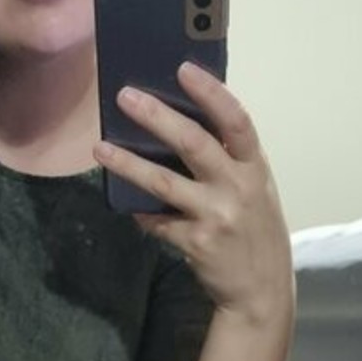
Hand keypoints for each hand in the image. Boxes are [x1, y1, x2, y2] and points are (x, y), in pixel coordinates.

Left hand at [94, 63, 293, 325]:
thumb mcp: (256, 190)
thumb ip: (230, 162)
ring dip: (129, 164)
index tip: (183, 69)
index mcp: (255, 167)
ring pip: (164, 183)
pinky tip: (126, 203)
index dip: (211, 93)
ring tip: (100, 148)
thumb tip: (184, 128)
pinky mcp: (195, 242)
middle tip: (125, 97)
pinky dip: (141, 212)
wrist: (261, 291)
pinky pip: (158, 222)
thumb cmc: (256, 232)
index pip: (236, 120)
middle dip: (157, 117)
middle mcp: (237, 188)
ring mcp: (216, 216)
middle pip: (194, 143)